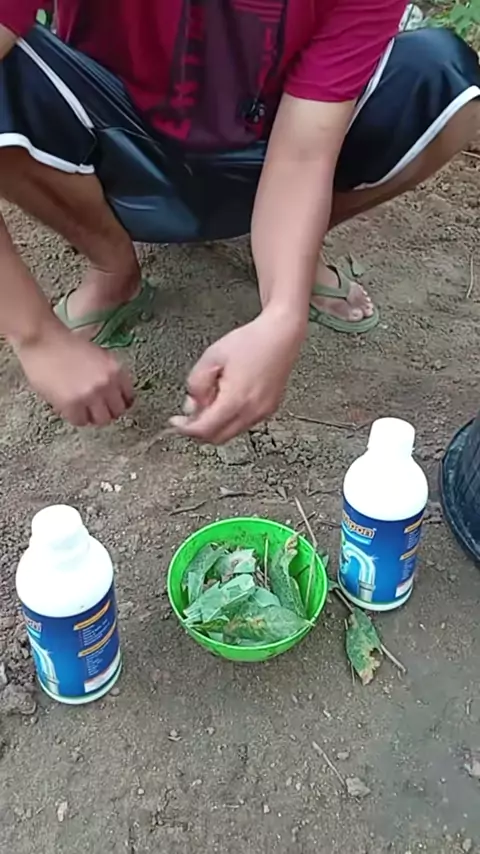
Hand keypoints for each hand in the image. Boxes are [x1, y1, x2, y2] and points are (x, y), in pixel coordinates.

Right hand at [16, 326, 133, 425]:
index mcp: (115, 369)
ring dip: (92, 417)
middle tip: (94, 409)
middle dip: (106, 412)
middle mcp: (107, 383)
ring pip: (101, 420)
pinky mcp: (73, 404)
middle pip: (117, 412)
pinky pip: (80, 421)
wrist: (42, 339)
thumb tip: (111, 395)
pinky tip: (68, 407)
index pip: (128, 397)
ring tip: (82, 410)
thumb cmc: (66, 345)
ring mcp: (91, 394)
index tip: (110, 404)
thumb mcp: (98, 356)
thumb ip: (108, 375)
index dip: (118, 403)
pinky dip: (75, 417)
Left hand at [171, 308, 305, 443]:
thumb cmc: (250, 341)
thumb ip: (196, 384)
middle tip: (188, 416)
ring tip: (210, 399)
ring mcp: (263, 412)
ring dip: (215, 424)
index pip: (205, 429)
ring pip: (231, 432)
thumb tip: (192, 406)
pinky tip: (226, 399)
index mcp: (236, 400)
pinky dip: (229, 418)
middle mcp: (252, 411)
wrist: (281, 334)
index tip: (176, 423)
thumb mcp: (211, 357)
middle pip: (218, 437)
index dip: (186, 429)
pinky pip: (243, 423)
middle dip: (199, 430)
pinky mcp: (269, 409)